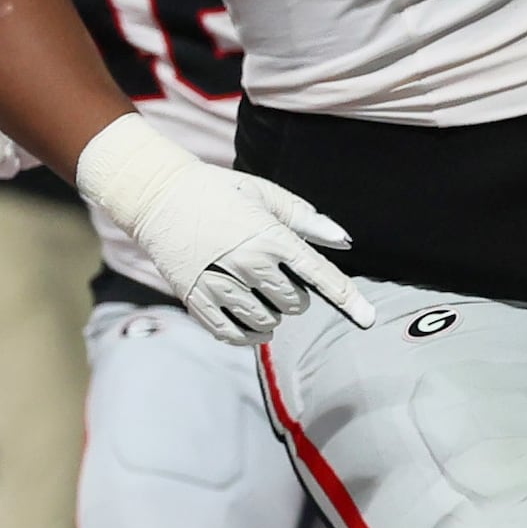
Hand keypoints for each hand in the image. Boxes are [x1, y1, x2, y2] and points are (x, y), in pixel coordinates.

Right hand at [70, 114, 368, 345]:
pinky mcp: (195, 299)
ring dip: (272, 316)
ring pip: (267, 321)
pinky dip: (247, 335)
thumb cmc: (219, 192)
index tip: (368, 319)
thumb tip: (344, 241)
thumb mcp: (266, 195)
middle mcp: (249, 264)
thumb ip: (307, 220)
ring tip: (261, 297)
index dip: (349, 300)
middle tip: (277, 277)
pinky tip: (250, 324)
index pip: (321, 277)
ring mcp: (220, 284)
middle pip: (295, 304)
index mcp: (272, 238)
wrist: (158, 195)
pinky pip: (231, 334)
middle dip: (296, 297)